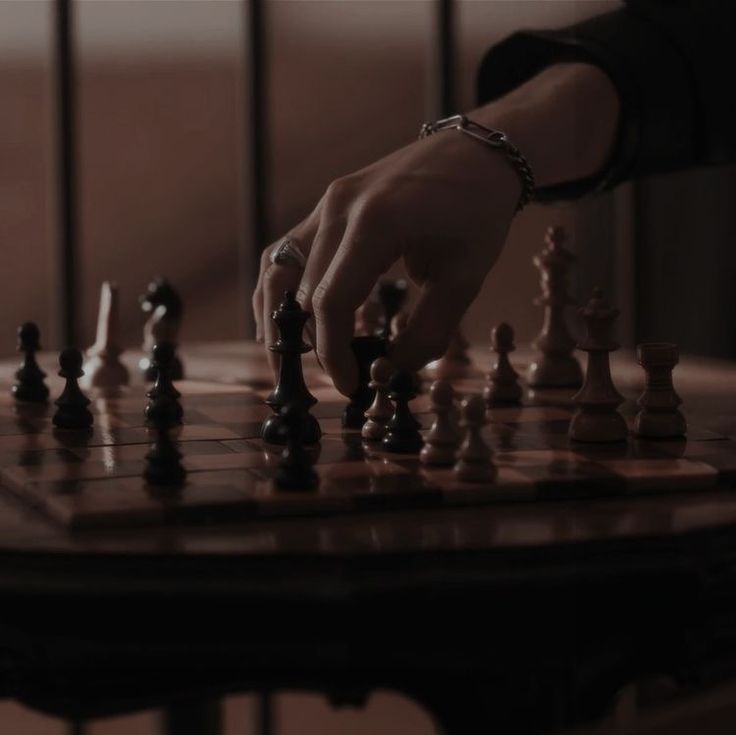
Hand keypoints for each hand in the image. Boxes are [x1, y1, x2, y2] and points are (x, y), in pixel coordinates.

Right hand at [254, 128, 519, 395]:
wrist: (476, 154)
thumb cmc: (477, 214)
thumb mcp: (464, 279)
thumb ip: (427, 332)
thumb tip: (390, 370)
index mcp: (376, 223)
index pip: (332, 302)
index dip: (333, 353)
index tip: (349, 385)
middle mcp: (340, 207)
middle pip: (301, 291)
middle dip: (313, 343)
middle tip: (332, 376)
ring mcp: (328, 201)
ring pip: (279, 267)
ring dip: (277, 315)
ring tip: (287, 355)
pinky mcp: (328, 203)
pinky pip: (288, 248)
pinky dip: (281, 286)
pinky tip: (284, 315)